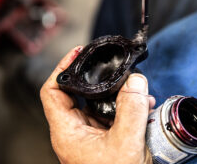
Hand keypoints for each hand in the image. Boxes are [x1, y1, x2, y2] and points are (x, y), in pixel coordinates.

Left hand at [40, 46, 155, 163]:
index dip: (62, 67)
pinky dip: (126, 107)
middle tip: (113, 67)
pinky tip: (143, 106)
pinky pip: (112, 115)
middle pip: (77, 93)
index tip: (78, 53)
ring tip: (138, 90)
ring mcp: (90, 134)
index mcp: (68, 131)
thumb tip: (136, 80)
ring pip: (98, 103)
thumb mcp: (126, 144)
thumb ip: (131, 109)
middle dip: (98, 79)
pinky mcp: (104, 137)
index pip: (53, 90)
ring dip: (118, 93)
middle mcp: (75, 131)